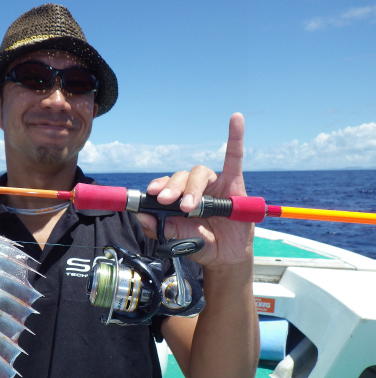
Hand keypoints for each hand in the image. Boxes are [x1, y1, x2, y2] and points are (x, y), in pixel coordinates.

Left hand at [136, 113, 253, 266]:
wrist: (226, 257)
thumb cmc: (201, 244)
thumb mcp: (177, 239)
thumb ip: (160, 228)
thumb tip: (141, 217)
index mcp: (178, 197)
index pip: (165, 184)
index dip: (158, 185)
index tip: (149, 194)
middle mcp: (194, 187)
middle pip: (181, 176)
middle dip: (172, 188)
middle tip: (166, 201)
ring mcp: (214, 184)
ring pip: (199, 173)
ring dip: (192, 188)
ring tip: (189, 206)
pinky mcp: (235, 183)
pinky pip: (234, 157)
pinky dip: (235, 137)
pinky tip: (236, 120)